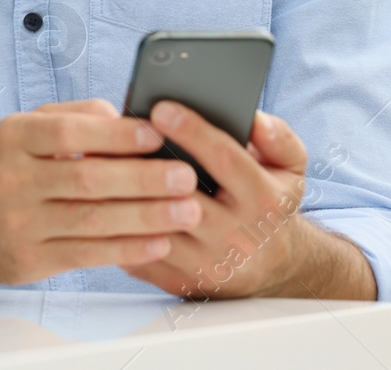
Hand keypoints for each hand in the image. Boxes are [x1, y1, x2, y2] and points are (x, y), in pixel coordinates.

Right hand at [0, 98, 202, 284]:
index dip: (116, 135)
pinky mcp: (27, 260)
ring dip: (147, 217)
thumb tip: (125, 118)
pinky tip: (158, 242)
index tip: (157, 135)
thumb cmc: (2, 166)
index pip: (68, 133)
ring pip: (93, 220)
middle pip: (87, 180)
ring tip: (187, 211)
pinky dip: (128, 249)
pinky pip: (87, 254)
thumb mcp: (24, 128)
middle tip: (187, 177)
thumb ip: (74, 117)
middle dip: (145, 179)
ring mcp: (17, 223)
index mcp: (13, 137)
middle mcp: (11, 179)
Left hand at [123, 102, 375, 300]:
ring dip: (125, 196)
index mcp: (264, 201)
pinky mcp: (181, 282)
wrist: (272, 267)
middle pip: (182, 198)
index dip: (192, 132)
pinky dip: (118, 227)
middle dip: (147, 165)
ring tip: (100, 162)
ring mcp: (207, 264)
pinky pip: (140, 253)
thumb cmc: (271, 206)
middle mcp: (237, 236)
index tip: (161, 108)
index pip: (225, 160)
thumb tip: (253, 118)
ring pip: (155, 228)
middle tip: (116, 135)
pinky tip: (102, 198)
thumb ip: (278, 138)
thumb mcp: (289, 169)